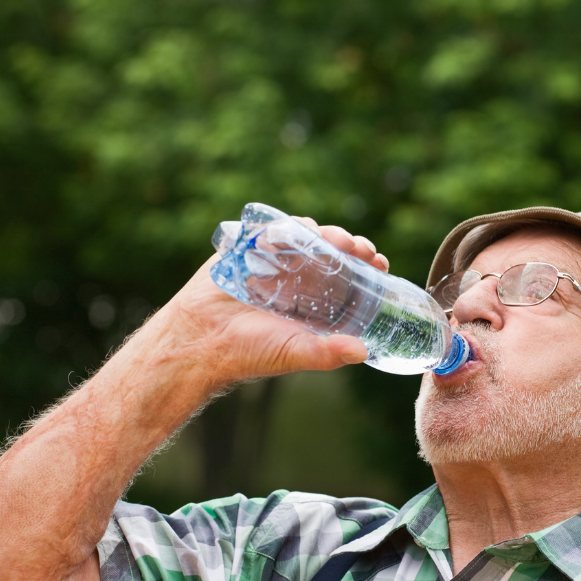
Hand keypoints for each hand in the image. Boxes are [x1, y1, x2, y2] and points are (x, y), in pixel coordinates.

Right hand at [158, 217, 389, 385]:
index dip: (365, 267)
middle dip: (349, 246)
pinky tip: (299, 231)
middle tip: (361, 248)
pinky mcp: (247, 249)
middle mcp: (296, 279)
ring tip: (336, 240)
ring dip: (324, 233)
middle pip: (331, 252)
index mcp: (312, 302)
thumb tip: (363, 352)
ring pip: (305, 237)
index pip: (347, 278)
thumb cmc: (249, 351)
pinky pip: (271, 230)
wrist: (200, 340)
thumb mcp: (295, 352)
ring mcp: (273, 262)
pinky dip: (285, 228)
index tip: (380, 262)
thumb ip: (327, 353)